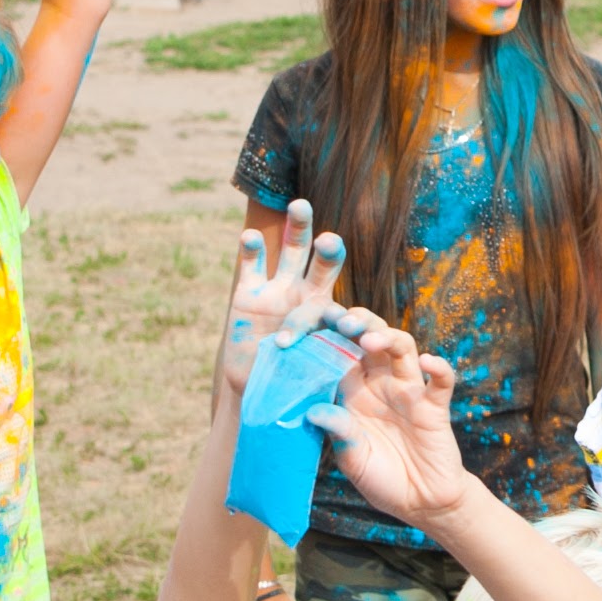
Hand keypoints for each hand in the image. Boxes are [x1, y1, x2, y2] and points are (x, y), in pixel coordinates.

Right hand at [220, 200, 345, 393]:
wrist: (257, 385)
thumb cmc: (290, 383)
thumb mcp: (308, 382)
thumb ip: (321, 376)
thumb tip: (338, 395)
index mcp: (329, 318)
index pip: (340, 313)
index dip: (346, 320)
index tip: (352, 328)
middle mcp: (306, 295)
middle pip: (322, 264)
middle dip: (327, 250)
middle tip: (330, 240)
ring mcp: (278, 290)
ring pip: (290, 251)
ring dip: (297, 228)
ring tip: (300, 205)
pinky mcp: (248, 292)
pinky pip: (252, 265)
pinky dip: (251, 249)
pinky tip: (252, 236)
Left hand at [312, 315, 472, 528]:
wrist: (419, 503)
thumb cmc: (381, 478)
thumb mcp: (352, 459)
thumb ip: (339, 433)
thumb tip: (313, 412)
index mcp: (354, 394)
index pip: (339, 353)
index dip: (326, 337)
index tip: (306, 327)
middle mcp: (381, 385)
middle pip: (371, 338)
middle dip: (357, 323)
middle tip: (340, 322)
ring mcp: (409, 392)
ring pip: (402, 348)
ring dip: (388, 337)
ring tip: (369, 340)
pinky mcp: (435, 407)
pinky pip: (441, 381)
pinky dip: (438, 368)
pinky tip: (427, 362)